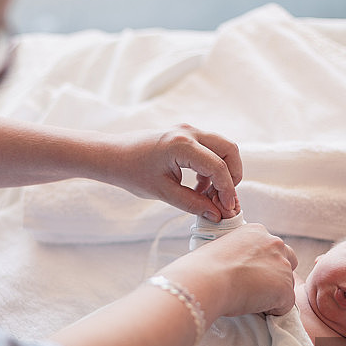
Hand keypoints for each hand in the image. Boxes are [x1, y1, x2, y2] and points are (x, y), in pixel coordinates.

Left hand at [109, 124, 241, 221]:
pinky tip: (199, 188)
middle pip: (229, 150)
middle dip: (232, 176)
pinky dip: (212, 168)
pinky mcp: (186, 135)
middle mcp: (189, 132)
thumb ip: (192, 203)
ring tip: (208, 197)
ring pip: (222, 148)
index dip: (227, 190)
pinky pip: (210, 149)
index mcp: (182, 145)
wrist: (113, 156)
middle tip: (224, 199)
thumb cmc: (132, 172)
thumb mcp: (163, 192)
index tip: (227, 209)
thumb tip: (216, 214)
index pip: (218, 167)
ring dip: (222, 172)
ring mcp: (189, 131)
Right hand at [162, 223, 297, 318]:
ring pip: (285, 286)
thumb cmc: (204, 268)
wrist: (206, 280)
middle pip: (287, 263)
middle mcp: (275, 244)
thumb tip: (234, 268)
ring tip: (247, 299)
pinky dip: (271, 311)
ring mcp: (283, 266)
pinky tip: (252, 307)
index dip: (261, 264)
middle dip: (275, 276)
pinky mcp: (285, 289)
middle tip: (253, 287)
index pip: (270, 248)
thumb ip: (237, 253)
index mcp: (257, 232)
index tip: (247, 273)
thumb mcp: (222, 248)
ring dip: (271, 294)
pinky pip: (284, 306)